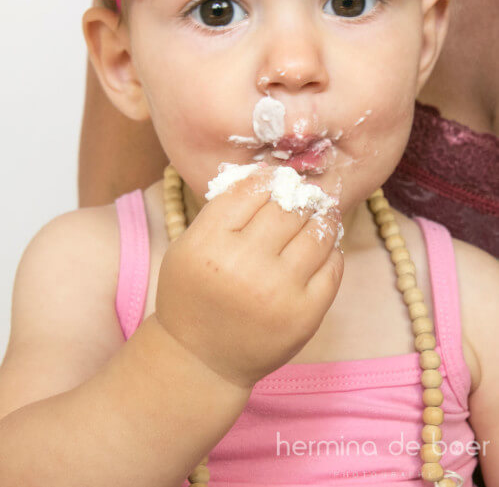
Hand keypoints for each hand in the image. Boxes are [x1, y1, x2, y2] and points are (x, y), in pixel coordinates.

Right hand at [155, 165, 343, 389]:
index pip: (251, 190)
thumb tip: (269, 176)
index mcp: (209, 244)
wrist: (201, 360)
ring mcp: (279, 291)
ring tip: (320, 214)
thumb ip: (222, 211)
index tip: (278, 179)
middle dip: (298, 196)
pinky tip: (322, 248)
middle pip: (287, 208)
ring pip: (315, 231)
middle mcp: (244, 265)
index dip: (269, 179)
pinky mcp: (306, 314)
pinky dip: (331, 250)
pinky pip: (333, 266)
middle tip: (304, 194)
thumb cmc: (192, 295)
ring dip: (321, 217)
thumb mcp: (188, 246)